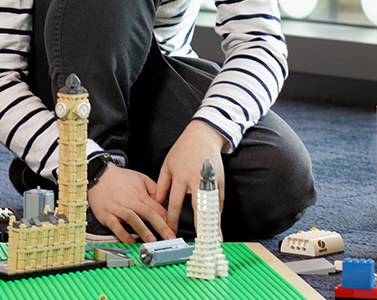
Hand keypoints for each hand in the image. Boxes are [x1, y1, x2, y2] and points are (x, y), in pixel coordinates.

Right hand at [87, 163, 175, 242]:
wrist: (100, 174)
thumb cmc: (121, 178)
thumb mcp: (141, 178)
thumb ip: (154, 189)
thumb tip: (163, 201)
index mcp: (141, 194)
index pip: (157, 208)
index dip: (167, 219)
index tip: (175, 228)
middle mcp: (131, 202)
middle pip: (149, 214)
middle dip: (161, 227)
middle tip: (171, 237)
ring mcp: (119, 208)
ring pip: (133, 219)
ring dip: (143, 230)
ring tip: (152, 241)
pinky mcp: (107, 214)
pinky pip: (115, 225)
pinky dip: (122, 233)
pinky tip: (129, 241)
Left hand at [155, 120, 227, 234]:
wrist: (203, 135)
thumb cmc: (183, 150)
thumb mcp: (167, 164)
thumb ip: (161, 185)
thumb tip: (156, 204)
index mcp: (180, 176)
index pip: (175, 203)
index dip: (172, 220)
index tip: (170, 233)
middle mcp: (195, 179)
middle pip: (196, 207)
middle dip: (197, 226)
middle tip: (199, 241)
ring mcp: (209, 180)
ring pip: (211, 205)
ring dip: (212, 224)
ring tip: (214, 239)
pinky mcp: (220, 179)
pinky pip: (219, 200)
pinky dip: (218, 213)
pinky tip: (217, 225)